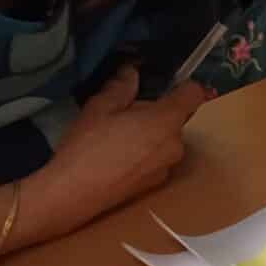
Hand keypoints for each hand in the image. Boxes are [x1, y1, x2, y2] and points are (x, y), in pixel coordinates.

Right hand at [18, 68, 208, 244]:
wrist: (71, 196)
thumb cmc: (87, 146)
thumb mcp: (100, 107)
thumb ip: (122, 85)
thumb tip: (132, 70)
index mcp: (167, 120)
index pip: (193, 93)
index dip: (181, 86)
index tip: (162, 87)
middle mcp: (176, 144)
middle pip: (177, 118)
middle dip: (157, 112)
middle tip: (125, 115)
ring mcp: (167, 167)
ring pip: (166, 140)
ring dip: (151, 135)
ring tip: (117, 139)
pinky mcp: (154, 185)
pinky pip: (157, 160)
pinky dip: (145, 156)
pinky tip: (117, 160)